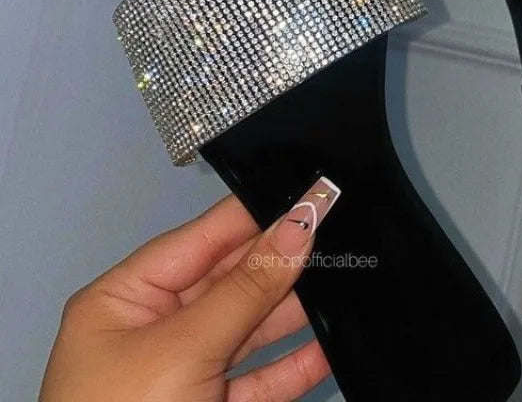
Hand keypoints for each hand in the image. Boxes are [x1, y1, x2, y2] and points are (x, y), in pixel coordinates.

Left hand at [39, 177, 341, 401]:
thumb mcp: (183, 348)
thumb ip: (247, 286)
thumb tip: (300, 224)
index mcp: (127, 299)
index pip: (204, 238)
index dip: (258, 212)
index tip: (313, 190)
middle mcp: (157, 329)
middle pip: (232, 280)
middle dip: (284, 258)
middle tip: (342, 227)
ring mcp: (188, 374)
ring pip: (253, 327)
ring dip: (297, 307)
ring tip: (348, 275)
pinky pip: (264, 378)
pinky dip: (297, 362)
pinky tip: (332, 342)